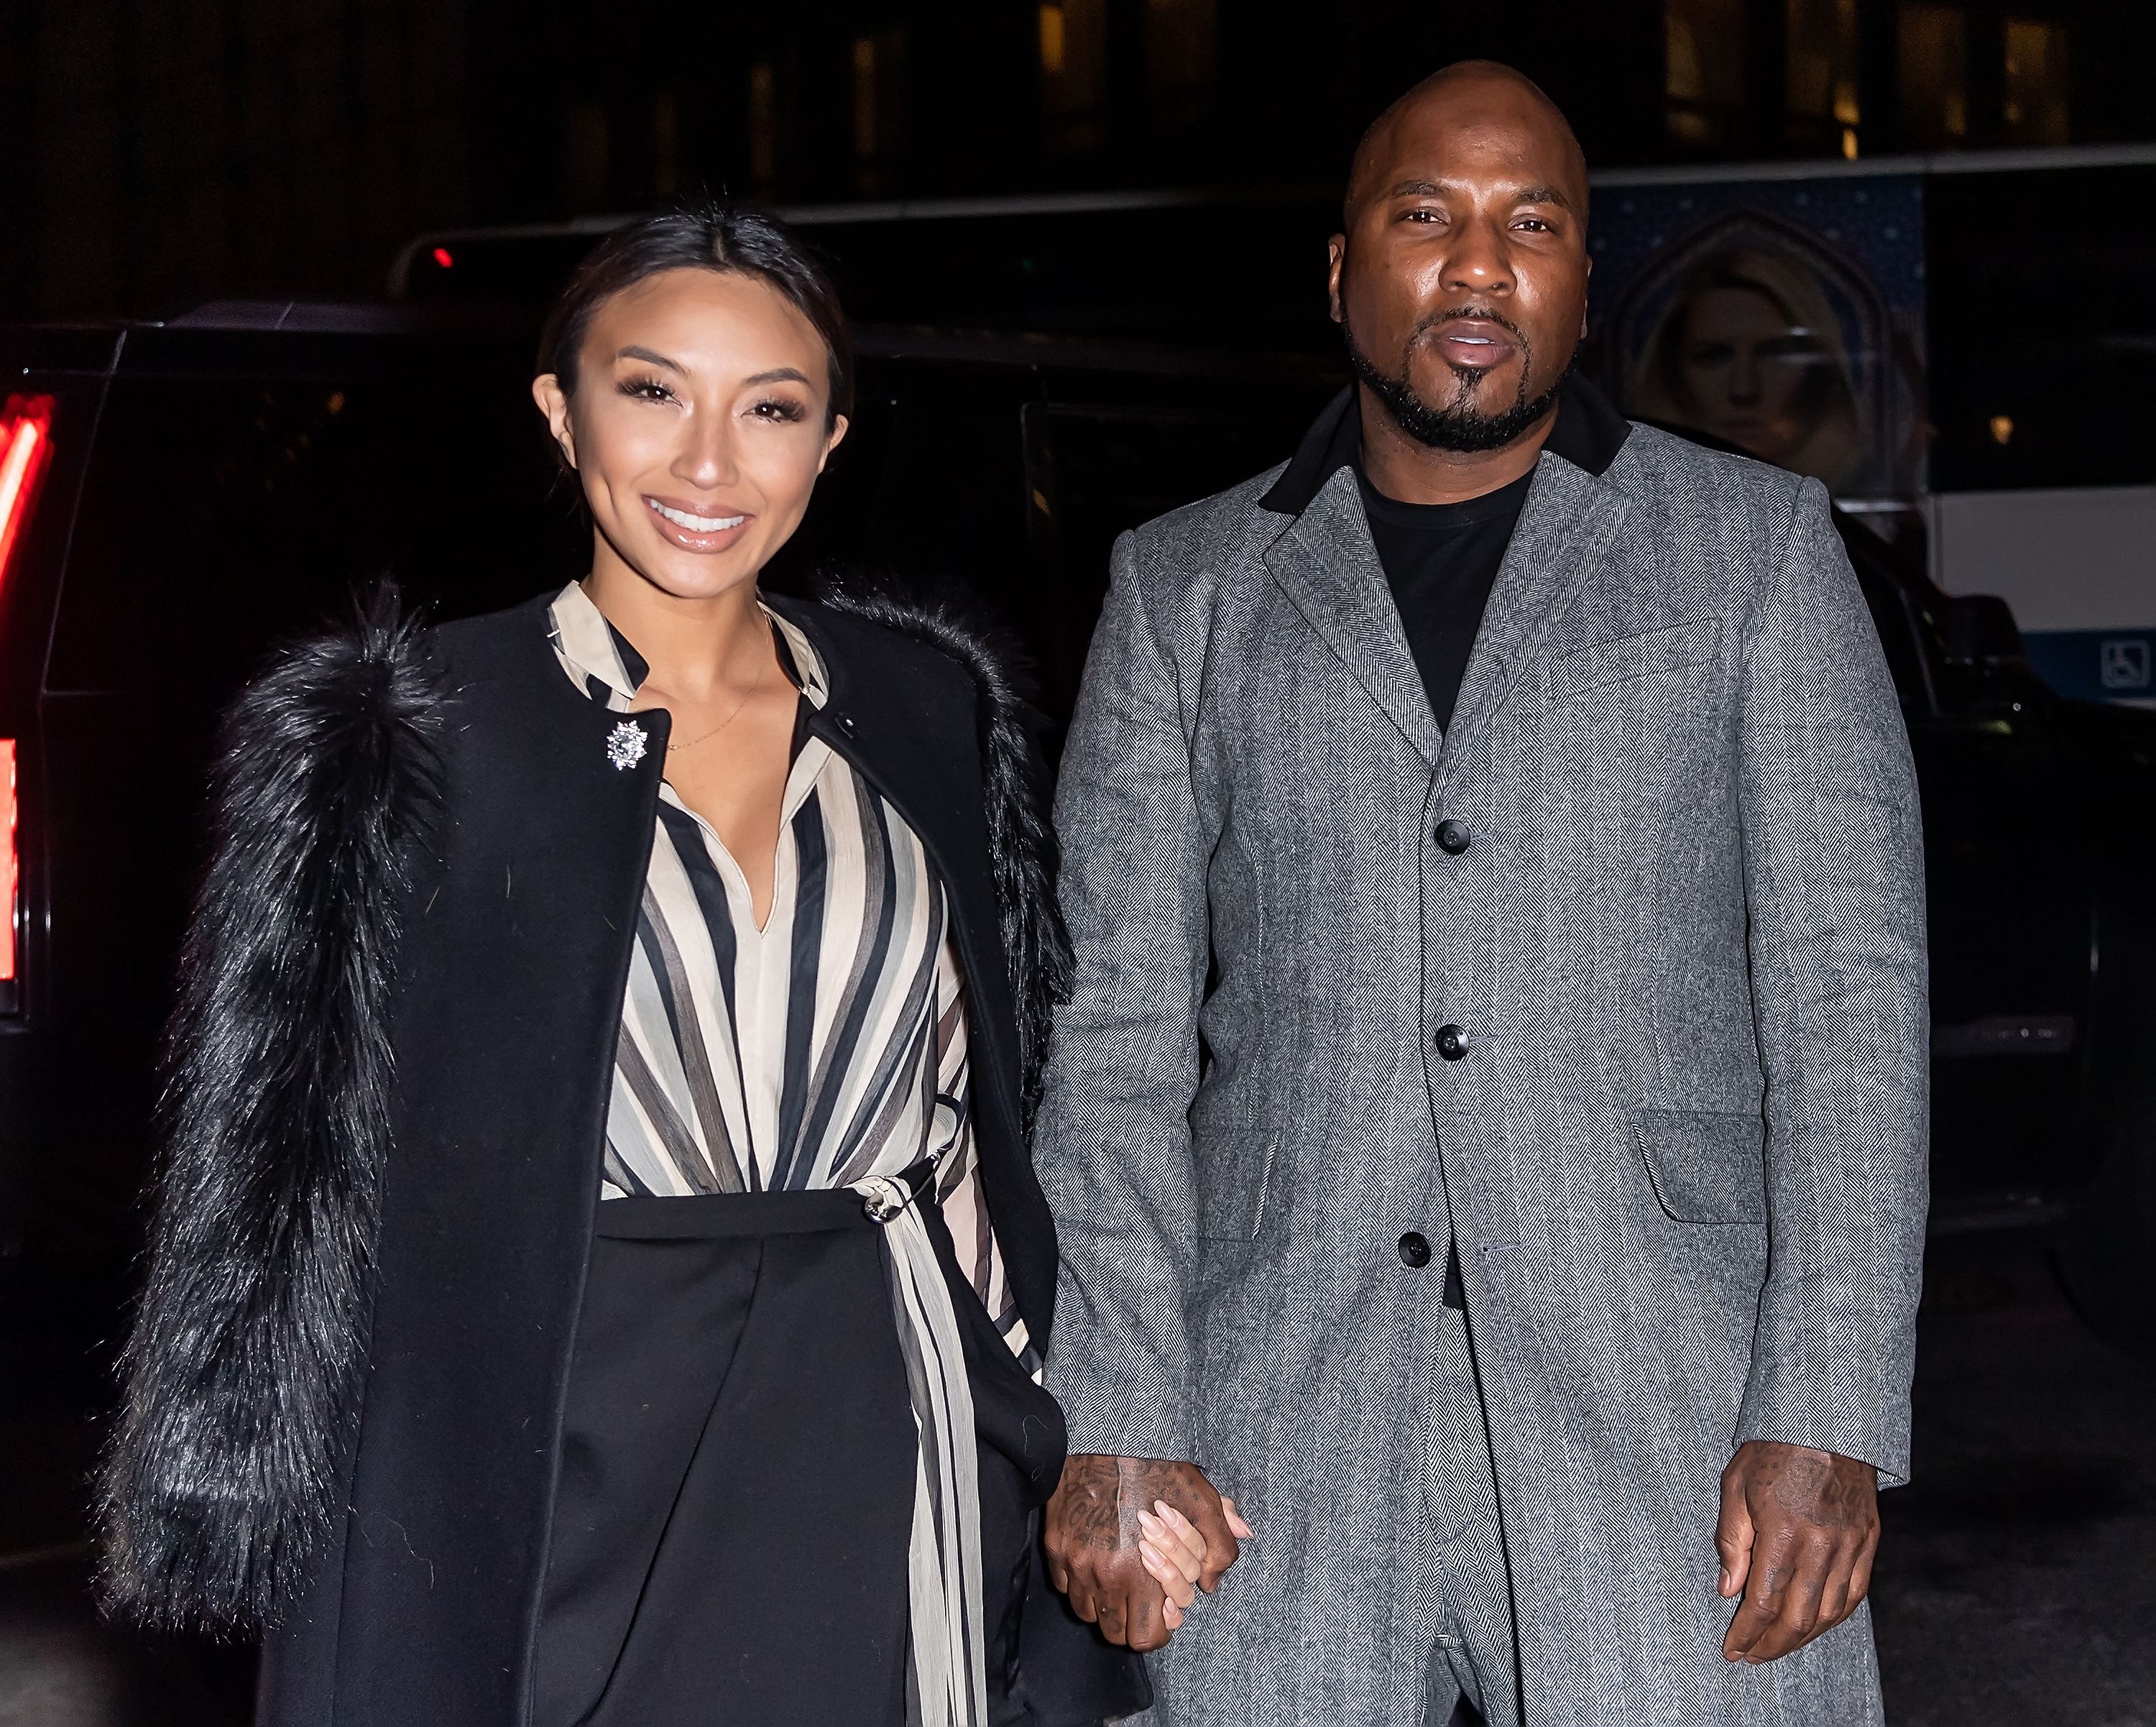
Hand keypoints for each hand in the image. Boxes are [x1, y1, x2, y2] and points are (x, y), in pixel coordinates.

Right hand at [1044, 1455, 1252, 1650]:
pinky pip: (1065, 1585)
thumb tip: (1214, 1583)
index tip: (1162, 1613)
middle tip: (1142, 1597)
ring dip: (1105, 1603)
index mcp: (1142, 1570)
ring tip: (1121, 1578)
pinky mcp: (1055, 1545)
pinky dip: (1080, 1582)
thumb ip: (1219, 1547)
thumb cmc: (1157, 1466)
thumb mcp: (1202, 1502)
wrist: (1109, 1434)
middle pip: (1114, 1633)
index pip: (1146, 1637)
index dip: (1158, 1630)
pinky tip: (1098, 1560)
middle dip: (1132, 1621)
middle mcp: (1104, 1574)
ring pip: (1087, 1612)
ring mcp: (1074, 1562)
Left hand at [1717, 1440, 1879, 1663]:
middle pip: (1798, 1617)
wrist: (1825, 1422)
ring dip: (1803, 1638)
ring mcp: (1851, 1546)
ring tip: (1778, 1647)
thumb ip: (1731, 1541)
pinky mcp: (1869, 1542)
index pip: (1763, 1600)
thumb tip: (1728, 1590)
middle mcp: (1821, 1545)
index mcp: (1783, 1531)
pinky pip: (1854, 1595)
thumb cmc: (1772, 1451)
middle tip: (1752, 1657)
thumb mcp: (1735, 1486)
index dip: (1746, 1632)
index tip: (1732, 1650)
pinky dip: (1834, 1618)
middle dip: (1772, 1645)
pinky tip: (1816, 1626)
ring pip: (1830, 1613)